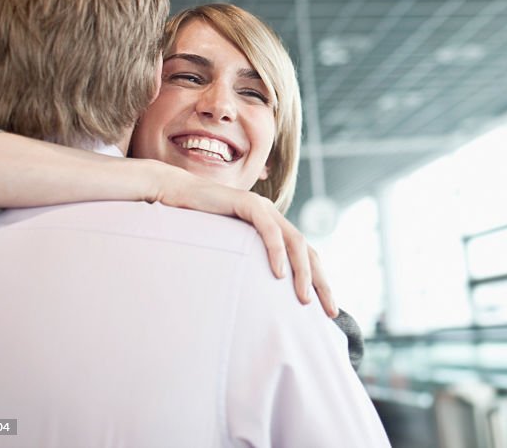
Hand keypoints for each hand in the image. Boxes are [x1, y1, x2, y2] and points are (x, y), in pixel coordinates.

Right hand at [151, 165, 337, 317]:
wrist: (176, 195)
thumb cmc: (198, 227)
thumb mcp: (229, 252)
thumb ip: (246, 266)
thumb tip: (255, 303)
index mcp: (275, 229)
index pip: (306, 257)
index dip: (319, 282)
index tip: (327, 310)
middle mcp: (275, 218)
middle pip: (308, 252)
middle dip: (320, 282)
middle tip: (330, 310)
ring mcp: (263, 209)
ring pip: (294, 241)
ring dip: (302, 271)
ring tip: (303, 298)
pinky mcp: (248, 203)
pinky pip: (268, 229)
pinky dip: (276, 251)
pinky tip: (279, 273)